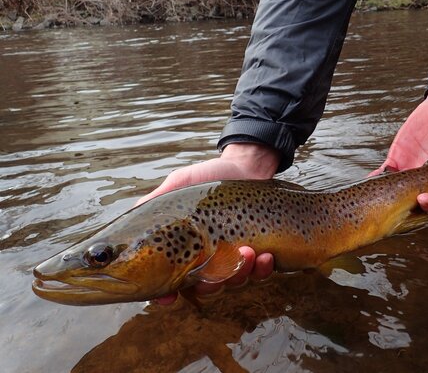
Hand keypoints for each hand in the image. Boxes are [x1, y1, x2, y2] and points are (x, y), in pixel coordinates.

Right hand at [137, 143, 278, 304]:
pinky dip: (262, 269)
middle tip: (214, 269)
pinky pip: (261, 273)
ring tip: (247, 251)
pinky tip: (264, 256)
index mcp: (185, 250)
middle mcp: (209, 260)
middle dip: (210, 284)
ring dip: (240, 272)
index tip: (167, 297)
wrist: (246, 166)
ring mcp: (235, 259)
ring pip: (234, 282)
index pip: (170, 282)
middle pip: (205, 288)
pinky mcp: (260, 254)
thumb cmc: (208, 177)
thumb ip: (151, 203)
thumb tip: (126, 219)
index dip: (166, 294)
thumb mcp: (176, 186)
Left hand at [370, 87, 427, 212]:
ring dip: (391, 197)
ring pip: (399, 192)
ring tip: (384, 196)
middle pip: (420, 202)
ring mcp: (411, 173)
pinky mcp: (397, 162)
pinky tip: (369, 180)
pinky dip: (376, 178)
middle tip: (415, 198)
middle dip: (417, 204)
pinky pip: (385, 173)